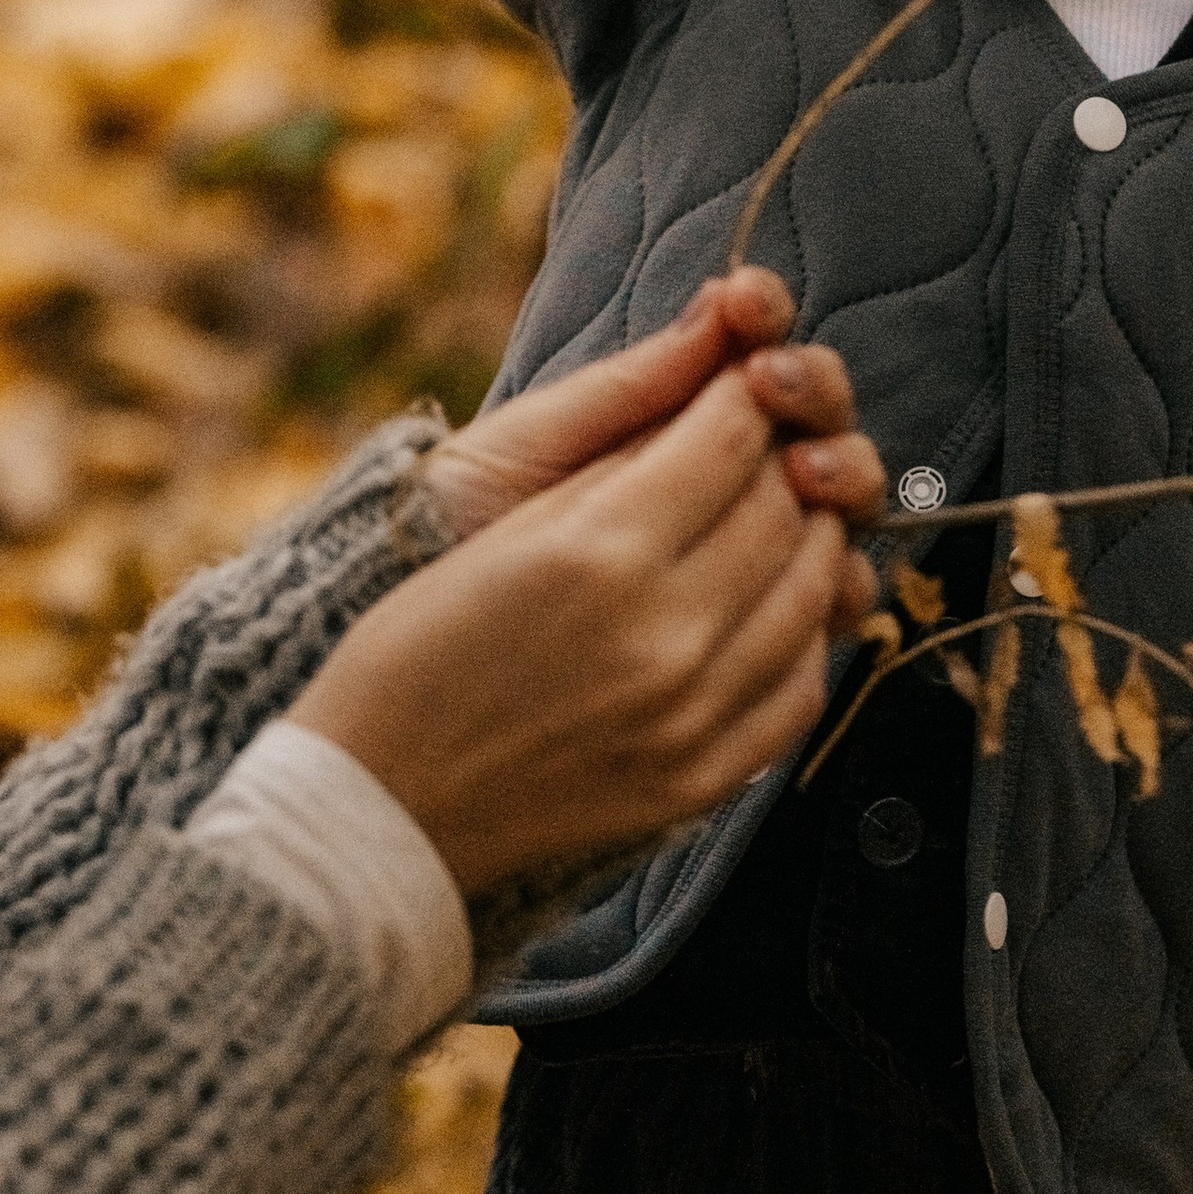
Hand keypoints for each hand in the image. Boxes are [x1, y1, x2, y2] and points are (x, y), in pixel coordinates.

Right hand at [291, 349, 873, 897]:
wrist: (382, 810)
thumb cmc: (415, 654)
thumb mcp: (501, 531)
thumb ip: (614, 464)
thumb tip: (704, 403)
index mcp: (600, 552)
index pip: (730, 439)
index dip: (744, 395)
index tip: (739, 383)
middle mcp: (664, 633)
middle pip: (782, 510)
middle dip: (780, 462)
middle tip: (761, 447)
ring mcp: (693, 715)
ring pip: (811, 593)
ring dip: (806, 540)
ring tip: (776, 518)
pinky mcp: (703, 778)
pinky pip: (801, 687)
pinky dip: (802, 634)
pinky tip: (770, 609)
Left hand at [424, 265, 881, 600]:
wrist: (428, 632)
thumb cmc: (472, 518)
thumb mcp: (538, 443)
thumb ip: (632, 385)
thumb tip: (723, 303)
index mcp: (680, 413)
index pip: (759, 347)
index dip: (768, 315)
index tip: (747, 305)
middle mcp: (733, 473)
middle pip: (821, 419)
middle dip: (816, 389)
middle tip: (776, 383)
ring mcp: (755, 551)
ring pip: (842, 500)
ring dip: (842, 469)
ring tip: (802, 469)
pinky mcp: (761, 630)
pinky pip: (833, 598)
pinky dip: (845, 573)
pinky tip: (827, 562)